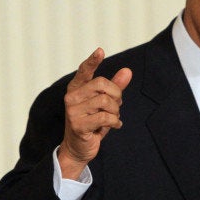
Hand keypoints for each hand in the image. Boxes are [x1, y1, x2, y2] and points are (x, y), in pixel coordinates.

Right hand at [58, 48, 131, 178]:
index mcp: (77, 88)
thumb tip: (127, 71)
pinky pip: (105, 117)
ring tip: (113, 118)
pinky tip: (114, 126)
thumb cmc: (92, 123)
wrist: (79, 148)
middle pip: (102, 84)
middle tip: (117, 106)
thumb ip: (116, 86)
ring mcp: (73, 111)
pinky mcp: (78, 125)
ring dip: (116, 111)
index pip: (84, 71)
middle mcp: (71, 97)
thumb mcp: (105, 104)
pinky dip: (115, 122)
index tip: (100, 51)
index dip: (92, 61)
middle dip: (116, 95)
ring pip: (105, 101)